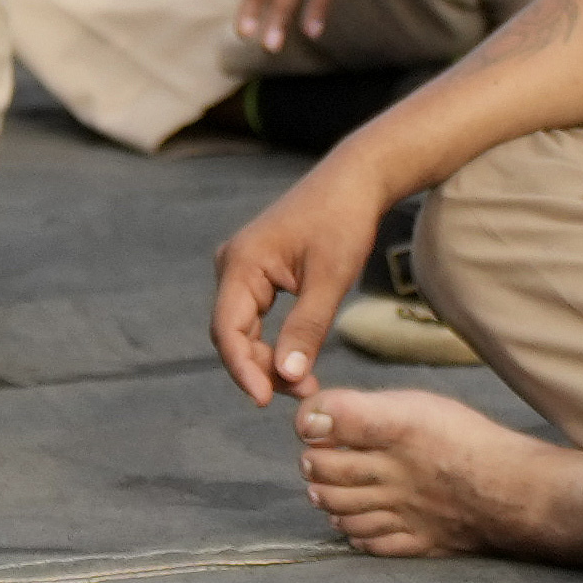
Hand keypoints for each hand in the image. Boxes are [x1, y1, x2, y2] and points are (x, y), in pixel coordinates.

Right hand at [209, 157, 388, 404]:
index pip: (228, 330)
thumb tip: (286, 376)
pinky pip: (255, 318)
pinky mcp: (257, 272)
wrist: (354, 180)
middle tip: (302, 394)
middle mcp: (232, 265)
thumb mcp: (330, 279)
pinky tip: (298, 362)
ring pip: (244, 329)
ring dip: (268, 360)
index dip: (243, 370)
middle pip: (232, 334)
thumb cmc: (343, 221)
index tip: (264, 401)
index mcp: (241, 263)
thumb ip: (306, 328)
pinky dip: (274, 343)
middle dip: (260, 369)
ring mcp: (242, 268)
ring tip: (305, 384)